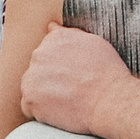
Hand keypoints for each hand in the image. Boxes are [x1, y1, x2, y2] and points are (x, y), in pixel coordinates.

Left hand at [18, 24, 133, 136]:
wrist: (110, 100)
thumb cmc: (107, 73)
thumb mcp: (92, 43)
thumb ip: (68, 35)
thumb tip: (52, 27)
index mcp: (53, 39)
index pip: (46, 51)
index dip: (59, 66)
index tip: (71, 75)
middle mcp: (38, 55)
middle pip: (37, 69)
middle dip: (50, 79)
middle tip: (72, 88)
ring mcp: (31, 77)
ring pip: (32, 86)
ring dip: (44, 94)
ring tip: (67, 100)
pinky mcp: (30, 100)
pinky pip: (29, 106)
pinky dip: (41, 111)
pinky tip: (60, 110)